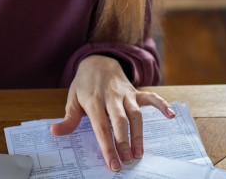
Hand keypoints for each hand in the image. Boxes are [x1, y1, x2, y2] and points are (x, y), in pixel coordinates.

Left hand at [50, 55, 174, 171]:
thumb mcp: (72, 99)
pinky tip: (171, 116)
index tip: (112, 164)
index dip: (107, 147)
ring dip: (139, 134)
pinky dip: (162, 105)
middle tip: (127, 161)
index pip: (101, 128)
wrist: (98, 61)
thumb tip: (54, 132)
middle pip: (120, 122)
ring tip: (139, 153)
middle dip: (124, 142)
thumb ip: (68, 119)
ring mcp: (125, 94)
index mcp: (94, 102)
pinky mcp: (136, 91)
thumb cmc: (84, 85)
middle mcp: (111, 98)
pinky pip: (151, 98)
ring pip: (136, 114)